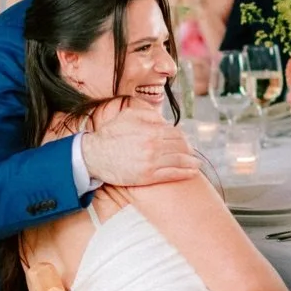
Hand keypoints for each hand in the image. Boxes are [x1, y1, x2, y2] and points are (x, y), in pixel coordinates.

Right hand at [81, 101, 201, 186]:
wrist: (93, 155)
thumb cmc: (110, 134)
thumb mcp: (128, 115)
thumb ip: (148, 114)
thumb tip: (164, 120)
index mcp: (151, 130)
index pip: (177, 133)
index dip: (183, 138)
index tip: (185, 142)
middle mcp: (154, 146)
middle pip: (181, 146)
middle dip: (189, 149)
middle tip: (191, 153)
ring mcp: (152, 162)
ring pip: (180, 160)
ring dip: (191, 162)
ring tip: (196, 164)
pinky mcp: (147, 176)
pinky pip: (172, 174)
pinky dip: (185, 173)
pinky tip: (192, 172)